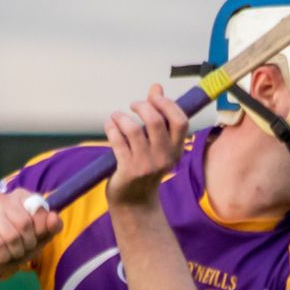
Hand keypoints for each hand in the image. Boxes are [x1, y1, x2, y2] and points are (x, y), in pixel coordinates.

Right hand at [0, 189, 61, 276]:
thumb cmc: (17, 243)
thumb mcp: (40, 236)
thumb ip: (52, 226)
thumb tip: (54, 217)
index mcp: (21, 196)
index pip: (39, 209)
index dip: (42, 228)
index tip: (38, 237)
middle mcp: (4, 198)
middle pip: (25, 224)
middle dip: (29, 243)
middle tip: (24, 249)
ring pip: (11, 235)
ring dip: (16, 252)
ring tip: (14, 253)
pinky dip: (4, 255)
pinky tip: (2, 257)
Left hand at [104, 83, 189, 207]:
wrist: (135, 202)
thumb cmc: (146, 166)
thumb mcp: (158, 144)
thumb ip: (159, 115)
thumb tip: (156, 87)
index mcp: (176, 149)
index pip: (180, 121)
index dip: (167, 104)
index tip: (153, 97)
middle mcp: (165, 157)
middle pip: (156, 121)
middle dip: (142, 106)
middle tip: (133, 105)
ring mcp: (146, 164)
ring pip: (133, 129)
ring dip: (121, 117)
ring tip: (117, 116)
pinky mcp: (128, 170)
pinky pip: (117, 141)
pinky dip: (111, 128)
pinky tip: (109, 125)